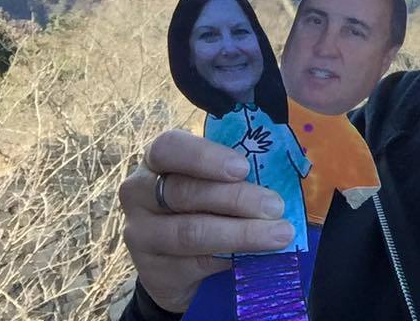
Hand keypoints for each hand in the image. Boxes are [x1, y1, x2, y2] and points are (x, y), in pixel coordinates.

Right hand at [118, 130, 295, 312]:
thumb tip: (281, 175)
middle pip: (184, 192)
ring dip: (241, 233)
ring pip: (191, 232)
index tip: (242, 168)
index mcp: (157, 160)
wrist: (176, 263)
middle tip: (275, 206)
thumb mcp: (212, 183)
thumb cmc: (203, 207)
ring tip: (279, 234)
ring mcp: (141, 234)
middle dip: (236, 198)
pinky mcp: (153, 271)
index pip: (169, 148)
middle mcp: (139, 193)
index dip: (205, 157)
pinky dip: (231, 258)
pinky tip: (257, 256)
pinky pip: (196, 264)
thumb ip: (233, 175)